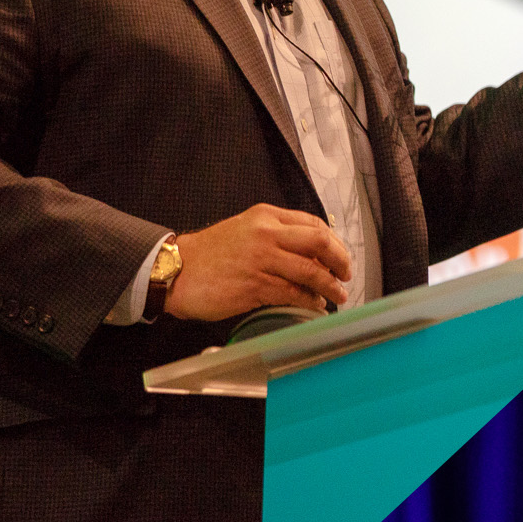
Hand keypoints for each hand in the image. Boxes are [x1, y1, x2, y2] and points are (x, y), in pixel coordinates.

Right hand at [164, 203, 352, 320]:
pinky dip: (309, 300)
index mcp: (266, 216)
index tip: (341, 257)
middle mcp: (266, 234)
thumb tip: (311, 253)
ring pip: (310, 271)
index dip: (335, 243)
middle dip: (341, 261)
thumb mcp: (246, 229)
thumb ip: (276, 235)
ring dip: (329, 286)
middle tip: (347, 275)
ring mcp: (261, 259)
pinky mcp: (254, 285)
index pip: (314, 224)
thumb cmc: (209, 253)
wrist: (175, 270)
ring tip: (337, 296)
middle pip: (320, 242)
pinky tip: (314, 305)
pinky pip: (292, 293)